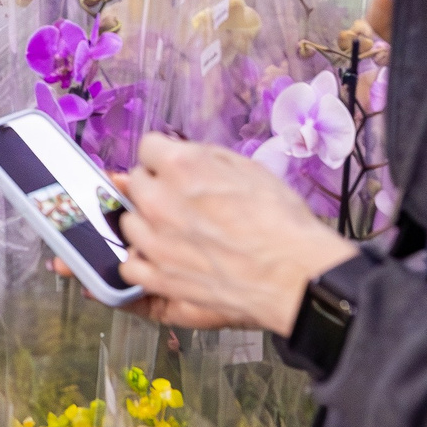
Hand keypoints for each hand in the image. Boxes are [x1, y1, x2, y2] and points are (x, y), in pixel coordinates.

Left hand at [113, 135, 357, 331]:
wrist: (296, 275)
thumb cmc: (280, 222)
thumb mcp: (247, 168)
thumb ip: (202, 156)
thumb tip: (176, 154)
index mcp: (180, 166)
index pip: (147, 148)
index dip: (164, 159)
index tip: (174, 171)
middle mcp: (159, 200)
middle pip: (137, 185)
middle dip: (156, 189)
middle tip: (183, 204)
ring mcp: (155, 242)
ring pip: (130, 223)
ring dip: (148, 225)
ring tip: (178, 235)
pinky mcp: (159, 278)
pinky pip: (130, 265)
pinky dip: (143, 263)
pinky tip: (164, 261)